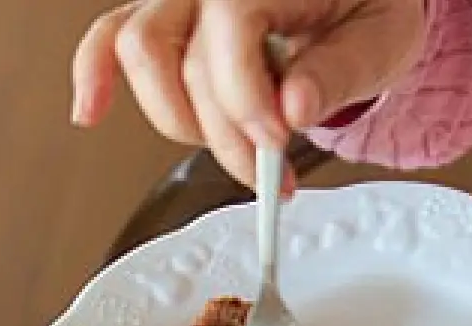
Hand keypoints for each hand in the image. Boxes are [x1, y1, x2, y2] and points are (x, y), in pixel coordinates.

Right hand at [70, 0, 425, 187]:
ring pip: (138, 52)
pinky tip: (90, 112)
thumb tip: (293, 106)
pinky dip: (94, 75)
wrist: (358, 2)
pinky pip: (109, 38)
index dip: (244, 97)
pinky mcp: (163, 21)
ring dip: (177, 119)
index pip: (227, 28)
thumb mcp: (381, 38)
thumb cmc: (368, 8)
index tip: (276, 142)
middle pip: (171, 51)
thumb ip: (339, 72)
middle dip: (214, 125)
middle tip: (265, 163)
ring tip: (233, 148)